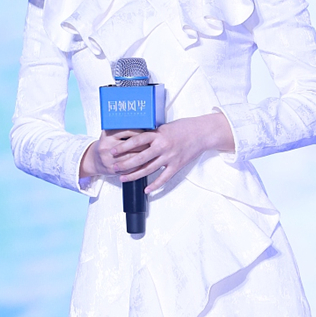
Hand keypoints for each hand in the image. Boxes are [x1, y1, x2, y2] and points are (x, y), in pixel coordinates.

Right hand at [79, 129, 148, 178]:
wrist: (93, 160)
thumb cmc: (106, 145)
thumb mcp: (109, 134)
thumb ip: (122, 130)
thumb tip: (142, 125)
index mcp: (107, 135)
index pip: (128, 131)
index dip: (141, 132)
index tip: (149, 132)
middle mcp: (107, 146)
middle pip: (132, 145)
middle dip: (145, 144)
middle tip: (154, 143)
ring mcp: (109, 159)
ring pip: (132, 157)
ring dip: (144, 156)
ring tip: (152, 152)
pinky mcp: (112, 169)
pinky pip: (130, 168)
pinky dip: (139, 166)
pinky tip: (146, 163)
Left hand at [111, 113, 234, 193]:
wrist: (203, 133)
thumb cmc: (184, 127)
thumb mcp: (165, 127)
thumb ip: (153, 134)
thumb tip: (138, 139)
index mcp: (158, 134)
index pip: (137, 141)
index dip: (123, 147)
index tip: (113, 151)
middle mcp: (163, 146)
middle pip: (140, 157)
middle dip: (125, 164)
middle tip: (114, 168)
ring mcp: (170, 157)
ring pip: (148, 169)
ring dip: (134, 175)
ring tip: (123, 179)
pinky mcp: (177, 165)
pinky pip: (164, 178)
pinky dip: (155, 185)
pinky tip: (146, 189)